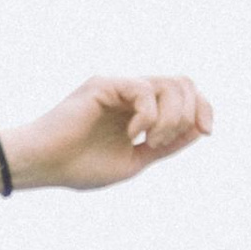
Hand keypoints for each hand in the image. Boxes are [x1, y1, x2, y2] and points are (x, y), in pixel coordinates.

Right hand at [0, 75, 211, 199]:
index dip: (203, 108)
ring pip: (169, 84)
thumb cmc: (79, 166)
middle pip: (183, 83)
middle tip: (162, 141)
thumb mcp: (135, 160)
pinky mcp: (104, 86)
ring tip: (147, 141)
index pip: (185, 93)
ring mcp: (118, 87)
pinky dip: (148, 116)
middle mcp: (131, 94)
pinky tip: (132, 134)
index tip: (207, 131)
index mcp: (140, 110)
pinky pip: (143, 90)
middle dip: (189, 113)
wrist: (43, 166)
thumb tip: (200, 129)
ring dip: (170, 117)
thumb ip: (165, 145)